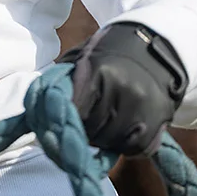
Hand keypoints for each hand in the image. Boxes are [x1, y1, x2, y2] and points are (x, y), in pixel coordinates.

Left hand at [58, 22, 186, 155]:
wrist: (154, 47)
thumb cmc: (109, 53)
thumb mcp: (82, 56)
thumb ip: (62, 82)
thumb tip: (39, 117)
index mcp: (98, 72)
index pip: (73, 112)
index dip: (65, 120)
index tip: (63, 120)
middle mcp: (121, 91)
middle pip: (91, 132)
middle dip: (84, 130)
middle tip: (85, 120)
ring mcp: (142, 109)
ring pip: (110, 143)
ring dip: (103, 139)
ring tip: (105, 120)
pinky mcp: (157, 124)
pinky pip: (133, 149)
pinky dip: (125, 144)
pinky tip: (124, 126)